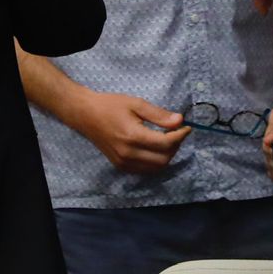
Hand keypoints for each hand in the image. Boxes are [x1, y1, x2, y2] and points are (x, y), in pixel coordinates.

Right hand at [71, 92, 190, 173]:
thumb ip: (159, 115)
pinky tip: (155, 147)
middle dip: (175, 146)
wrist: (86, 115)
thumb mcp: (136, 104)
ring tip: (166, 139)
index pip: (165, 143)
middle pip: (164, 159)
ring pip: (156, 167)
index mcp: (132, 136)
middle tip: (176, 132)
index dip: (180, 136)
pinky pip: (145, 169)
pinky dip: (155, 161)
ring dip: (167, 155)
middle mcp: (128, 153)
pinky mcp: (121, 166)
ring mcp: (123, 162)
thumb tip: (179, 121)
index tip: (186, 127)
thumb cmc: (110, 105)